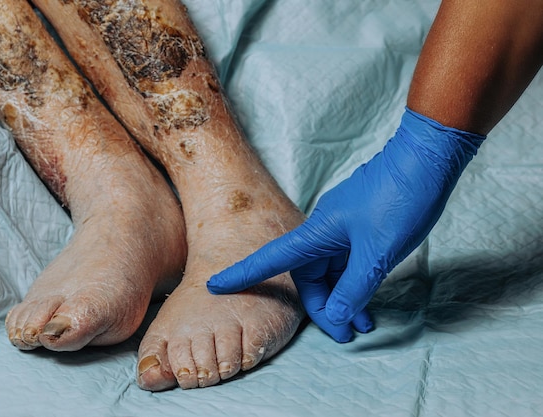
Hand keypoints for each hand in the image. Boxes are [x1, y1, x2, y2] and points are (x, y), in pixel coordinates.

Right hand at [208, 107, 484, 341]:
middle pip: (308, 276)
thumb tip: (337, 316)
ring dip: (343, 299)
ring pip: (330, 272)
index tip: (214, 285)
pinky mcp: (360, 227)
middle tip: (345, 334)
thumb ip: (355, 287)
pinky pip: (347, 262)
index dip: (242, 275)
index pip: (270, 260)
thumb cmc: (400, 199)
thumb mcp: (377, 252)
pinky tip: (370, 301)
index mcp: (316, 233)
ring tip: (364, 325)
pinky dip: (355, 284)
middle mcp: (323, 231)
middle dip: (323, 307)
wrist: (427, 159)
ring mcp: (342, 228)